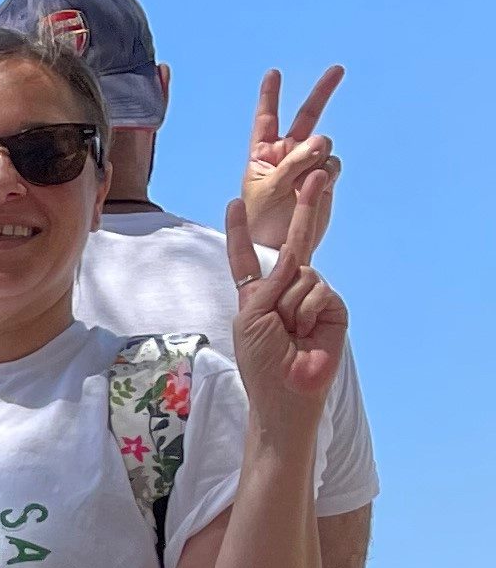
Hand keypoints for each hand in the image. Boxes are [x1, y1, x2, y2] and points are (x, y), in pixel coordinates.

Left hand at [224, 179, 347, 431]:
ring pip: (301, 273)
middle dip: (303, 210)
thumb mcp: (251, 318)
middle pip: (293, 245)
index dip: (240, 233)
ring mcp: (311, 296)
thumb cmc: (259, 361)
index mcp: (256, 294)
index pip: (247, 259)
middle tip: (316, 175)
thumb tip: (295, 261)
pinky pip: (318, 290)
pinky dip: (308, 309)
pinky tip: (306, 331)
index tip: (234, 205)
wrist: (287, 391)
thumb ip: (268, 284)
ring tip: (289, 332)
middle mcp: (285, 290)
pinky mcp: (333, 306)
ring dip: (290, 304)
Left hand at [240, 66, 340, 250]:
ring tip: (301, 183)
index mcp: (262, 153)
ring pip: (323, 145)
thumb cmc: (260, 220)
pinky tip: (317, 186)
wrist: (278, 247)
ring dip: (316, 158)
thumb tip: (320, 140)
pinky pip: (334, 163)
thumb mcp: (268, 189)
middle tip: (338, 69)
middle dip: (322, 93)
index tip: (274, 73)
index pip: (266, 118)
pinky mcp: (325, 178)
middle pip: (306, 117)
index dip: (270, 96)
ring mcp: (308, 165)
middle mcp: (287, 154)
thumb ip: (292, 163)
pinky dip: (328, 172)